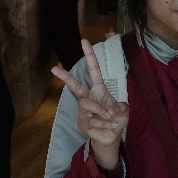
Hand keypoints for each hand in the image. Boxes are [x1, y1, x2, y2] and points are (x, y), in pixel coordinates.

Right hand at [51, 39, 128, 167]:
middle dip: (65, 76)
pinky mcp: (82, 122)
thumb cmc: (116, 119)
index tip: (84, 41)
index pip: (93, 70)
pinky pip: (92, 120)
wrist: (112, 136)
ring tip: (112, 117)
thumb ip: (120, 107)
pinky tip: (112, 125)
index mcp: (99, 89)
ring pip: (87, 104)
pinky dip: (105, 123)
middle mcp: (89, 97)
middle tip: (53, 69)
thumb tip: (109, 110)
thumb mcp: (124, 110)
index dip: (89, 56)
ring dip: (101, 111)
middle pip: (75, 85)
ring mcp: (83, 111)